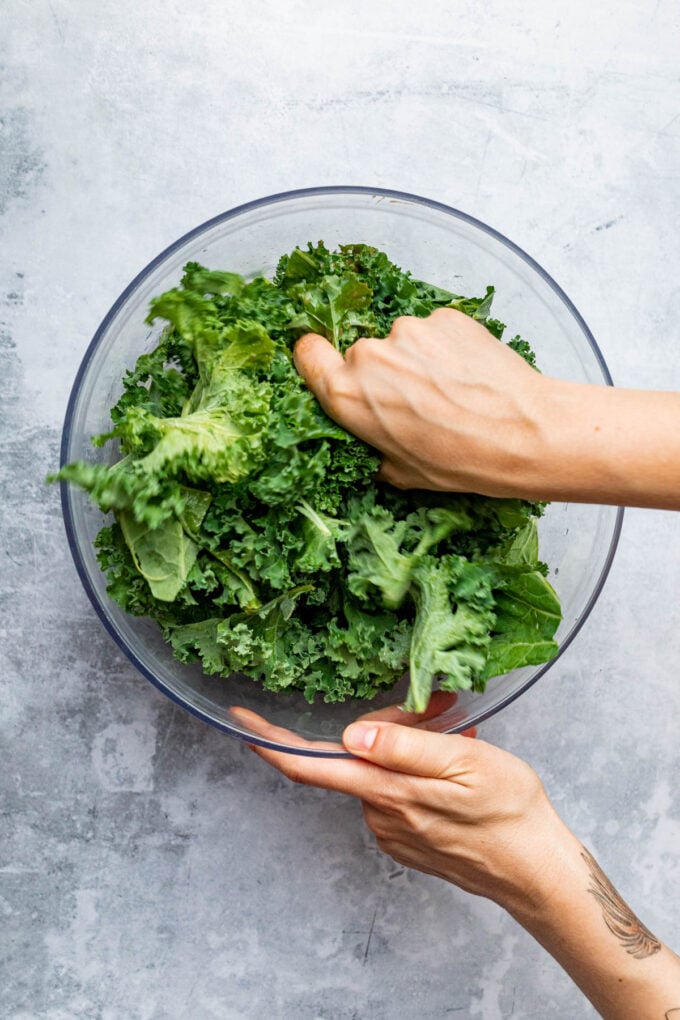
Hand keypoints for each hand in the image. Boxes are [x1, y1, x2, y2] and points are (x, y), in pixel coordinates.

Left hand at [242, 712, 571, 912]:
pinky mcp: (406, 842)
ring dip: (405, 752)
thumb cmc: (508, 811)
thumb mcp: (464, 762)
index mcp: (387, 790)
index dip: (270, 742)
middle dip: (382, 729)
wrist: (536, 871)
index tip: (241, 720)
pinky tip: (452, 772)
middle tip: (437, 713)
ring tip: (458, 743)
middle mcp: (379, 814)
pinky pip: (394, 795)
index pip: (309, 765)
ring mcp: (392, 832)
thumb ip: (404, 747)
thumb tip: (353, 734)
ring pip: (378, 774)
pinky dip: (413, 775)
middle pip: (353, 758)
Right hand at [295, 309, 679, 508]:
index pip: (307, 354)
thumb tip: (369, 439)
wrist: (527, 434)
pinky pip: (434, 331)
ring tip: (449, 391)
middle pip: (361, 353)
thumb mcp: (402, 472)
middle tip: (414, 401)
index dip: (318, 362)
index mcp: (349, 396)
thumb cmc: (463, 461)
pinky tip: (467, 376)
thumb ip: (370, 446)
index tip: (330, 368)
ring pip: (401, 341)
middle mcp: (372, 356)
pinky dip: (445, 348)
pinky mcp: (446, 317)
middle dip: (382, 374)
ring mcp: (410, 331)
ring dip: (417, 360)